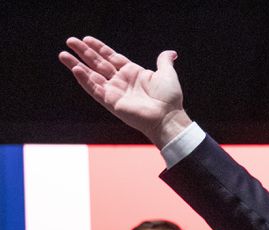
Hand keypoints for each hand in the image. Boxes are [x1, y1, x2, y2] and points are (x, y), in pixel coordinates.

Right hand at [59, 37, 191, 146]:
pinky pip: (95, 89)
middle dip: (84, 52)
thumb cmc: (170, 98)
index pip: (111, 57)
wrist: (168, 117)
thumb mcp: (167, 74)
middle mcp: (121, 81)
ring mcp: (115, 92)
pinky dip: (85, 80)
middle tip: (70, 41)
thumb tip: (171, 53)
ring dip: (77, 65)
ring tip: (63, 54)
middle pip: (98, 63)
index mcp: (132, 73)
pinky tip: (76, 69)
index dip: (99, 48)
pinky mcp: (111, 102)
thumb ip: (164, 61)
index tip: (86, 38)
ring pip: (91, 75)